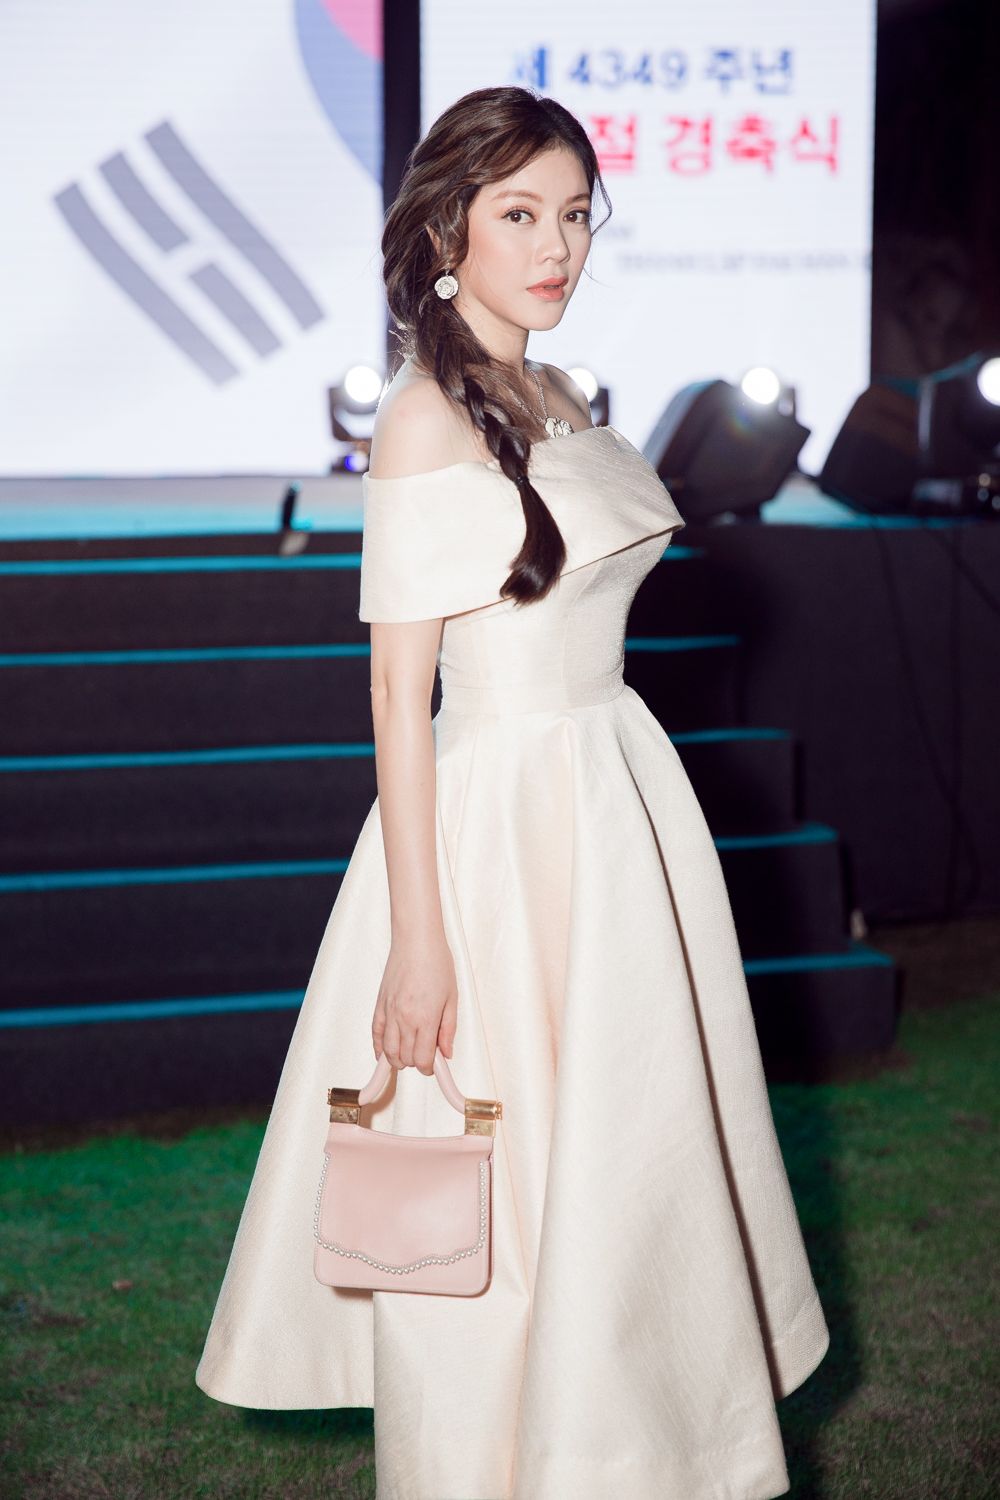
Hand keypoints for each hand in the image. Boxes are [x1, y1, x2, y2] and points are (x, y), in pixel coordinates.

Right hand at [372, 930, 457, 1075]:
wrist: (416, 940)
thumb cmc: (437, 963)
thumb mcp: (452, 998)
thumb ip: (448, 1029)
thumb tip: (446, 1053)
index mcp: (427, 1018)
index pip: (423, 1059)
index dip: (430, 1068)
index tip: (435, 1065)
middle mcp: (405, 1018)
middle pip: (405, 1058)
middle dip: (416, 1063)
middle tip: (425, 1055)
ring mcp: (390, 1012)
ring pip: (389, 1051)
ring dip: (398, 1059)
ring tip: (408, 1054)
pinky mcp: (380, 1005)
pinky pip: (376, 1034)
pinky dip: (379, 1048)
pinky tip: (384, 1054)